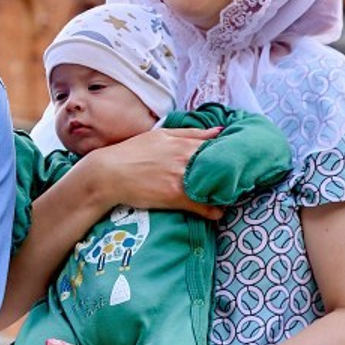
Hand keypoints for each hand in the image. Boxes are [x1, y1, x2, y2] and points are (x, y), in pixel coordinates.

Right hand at [87, 127, 223, 218]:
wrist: (108, 172)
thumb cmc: (133, 152)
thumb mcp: (160, 136)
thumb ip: (190, 133)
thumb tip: (220, 131)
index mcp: (183, 142)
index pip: (218, 147)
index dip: (230, 155)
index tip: (235, 162)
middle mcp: (185, 158)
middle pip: (221, 166)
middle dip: (231, 174)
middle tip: (236, 181)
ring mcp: (181, 177)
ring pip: (215, 187)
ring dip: (223, 193)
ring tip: (224, 196)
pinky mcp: (175, 196)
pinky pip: (203, 206)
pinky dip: (213, 211)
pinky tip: (215, 212)